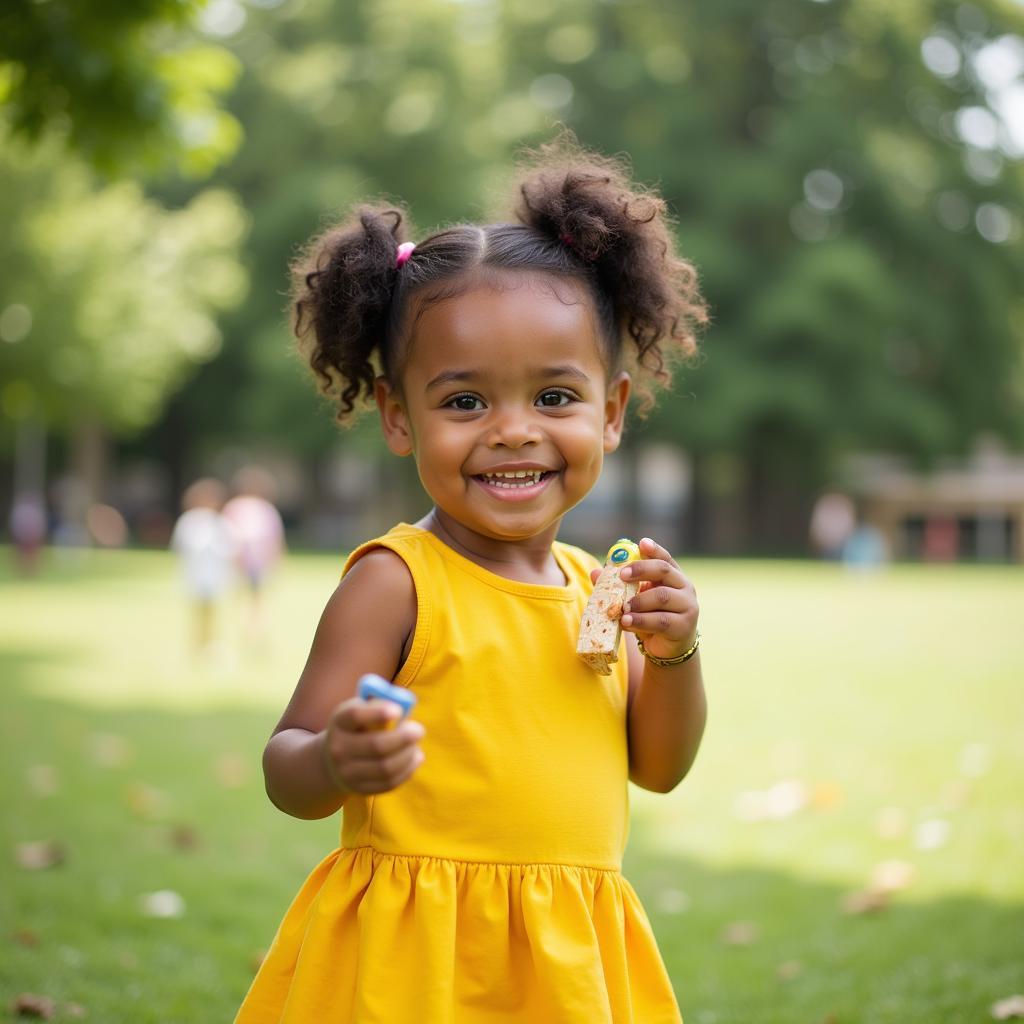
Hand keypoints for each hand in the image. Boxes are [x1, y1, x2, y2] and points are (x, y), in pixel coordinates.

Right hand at [321, 697, 425, 794]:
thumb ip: (382, 704)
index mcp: (340, 721)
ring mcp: (347, 772)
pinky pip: (388, 783)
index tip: (399, 711)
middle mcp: (338, 748)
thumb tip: (406, 705)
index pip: (355, 715)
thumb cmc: (360, 726)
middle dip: (403, 738)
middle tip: (419, 730)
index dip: (378, 712)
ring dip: (408, 755)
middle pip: (376, 745)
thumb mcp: (363, 709)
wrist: (335, 758)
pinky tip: (414, 758)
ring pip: (385, 768)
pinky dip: (407, 770)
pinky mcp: (360, 789)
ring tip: (416, 746)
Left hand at [591, 536, 698, 662]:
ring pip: (661, 597)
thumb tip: (595, 573)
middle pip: (664, 571)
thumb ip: (617, 586)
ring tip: (622, 608)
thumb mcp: (634, 600)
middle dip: (641, 570)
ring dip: (638, 601)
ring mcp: (687, 607)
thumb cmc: (650, 617)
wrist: (666, 648)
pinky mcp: (683, 627)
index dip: (654, 550)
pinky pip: (660, 620)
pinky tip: (625, 622)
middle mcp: (685, 588)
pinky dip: (640, 620)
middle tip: (621, 574)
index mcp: (673, 577)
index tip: (641, 543)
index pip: (665, 558)